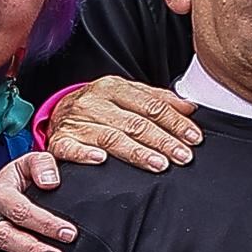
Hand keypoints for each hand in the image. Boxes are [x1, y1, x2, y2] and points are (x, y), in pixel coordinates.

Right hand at [48, 75, 199, 174]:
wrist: (58, 111)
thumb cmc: (100, 105)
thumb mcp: (128, 95)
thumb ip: (159, 100)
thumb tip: (190, 108)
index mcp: (114, 87)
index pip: (151, 106)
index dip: (175, 123)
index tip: (193, 138)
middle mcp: (94, 102)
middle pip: (135, 123)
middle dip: (163, 141)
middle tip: (183, 157)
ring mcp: (76, 121)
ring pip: (111, 137)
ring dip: (137, 152)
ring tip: (159, 164)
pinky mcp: (59, 140)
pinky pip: (70, 149)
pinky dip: (85, 154)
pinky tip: (102, 161)